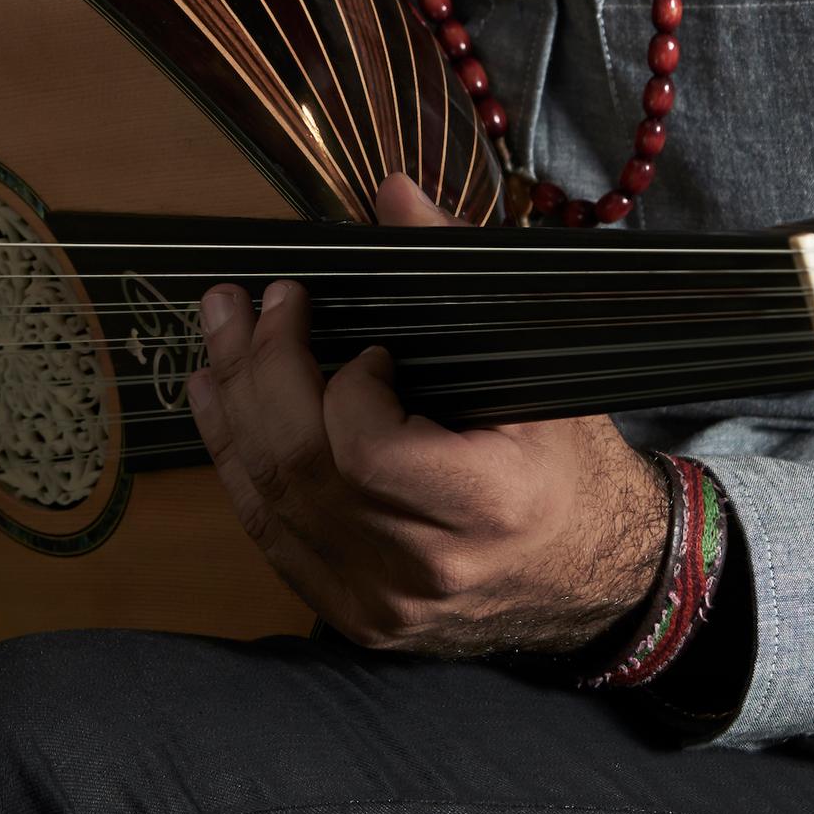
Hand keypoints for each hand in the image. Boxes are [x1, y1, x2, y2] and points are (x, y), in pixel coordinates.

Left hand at [187, 178, 669, 656]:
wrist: (595, 578)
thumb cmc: (568, 464)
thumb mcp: (535, 365)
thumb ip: (458, 274)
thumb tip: (393, 193)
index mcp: (490, 506)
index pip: (366, 451)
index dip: (344, 386)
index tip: (363, 343)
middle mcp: (428, 570)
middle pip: (302, 468)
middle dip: (258, 370)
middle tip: (243, 301)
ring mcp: (384, 605)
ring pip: (272, 501)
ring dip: (230, 408)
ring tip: (219, 335)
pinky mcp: (354, 619)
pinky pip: (272, 536)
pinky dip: (237, 464)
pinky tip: (218, 405)